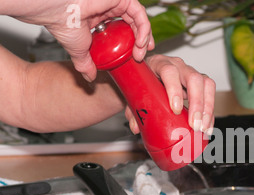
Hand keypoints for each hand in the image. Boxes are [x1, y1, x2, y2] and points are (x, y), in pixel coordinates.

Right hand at [2, 0, 152, 81]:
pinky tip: (140, 42)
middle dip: (142, 41)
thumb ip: (86, 63)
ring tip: (140, 52)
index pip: (124, 29)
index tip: (135, 57)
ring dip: (144, 37)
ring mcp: (116, 2)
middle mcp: (109, 8)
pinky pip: (139, 13)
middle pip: (135, 24)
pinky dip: (143, 29)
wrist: (58, 11)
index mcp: (100, 17)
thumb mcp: (79, 50)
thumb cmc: (63, 23)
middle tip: (141, 56)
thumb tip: (89, 77)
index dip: (133, 43)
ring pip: (139, 19)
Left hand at [126, 55, 215, 133]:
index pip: (169, 72)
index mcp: (159, 64)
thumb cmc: (141, 82)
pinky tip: (207, 126)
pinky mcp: (199, 84)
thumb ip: (133, 110)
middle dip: (197, 103)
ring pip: (207, 84)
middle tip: (194, 124)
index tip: (176, 109)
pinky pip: (210, 94)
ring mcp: (190, 73)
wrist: (146, 78)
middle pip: (194, 78)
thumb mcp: (134, 93)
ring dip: (207, 108)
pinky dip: (210, 113)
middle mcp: (178, 66)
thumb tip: (136, 128)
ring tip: (203, 127)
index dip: (174, 90)